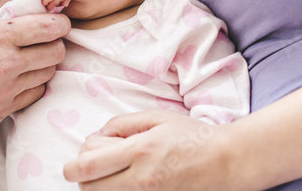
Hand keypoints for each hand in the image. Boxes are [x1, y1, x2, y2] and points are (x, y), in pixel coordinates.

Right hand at [0, 0, 69, 129]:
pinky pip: (34, 96)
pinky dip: (33, 85)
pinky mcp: (2, 110)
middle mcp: (7, 65)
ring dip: (44, 64)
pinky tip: (19, 77)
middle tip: (44, 38)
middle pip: (56, 52)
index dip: (59, 22)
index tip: (56, 20)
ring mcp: (6, 91)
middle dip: (55, 42)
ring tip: (29, 57)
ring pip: (48, 75)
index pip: (49, 28)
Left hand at [64, 111, 237, 190]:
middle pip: (89, 188)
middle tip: (99, 164)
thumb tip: (99, 135)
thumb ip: (123, 124)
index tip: (82, 156)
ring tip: (116, 172)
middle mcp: (141, 180)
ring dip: (100, 186)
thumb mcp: (158, 118)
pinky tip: (128, 182)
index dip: (75, 163)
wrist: (226, 161)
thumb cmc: (193, 136)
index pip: (88, 166)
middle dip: (84, 176)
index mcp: (139, 151)